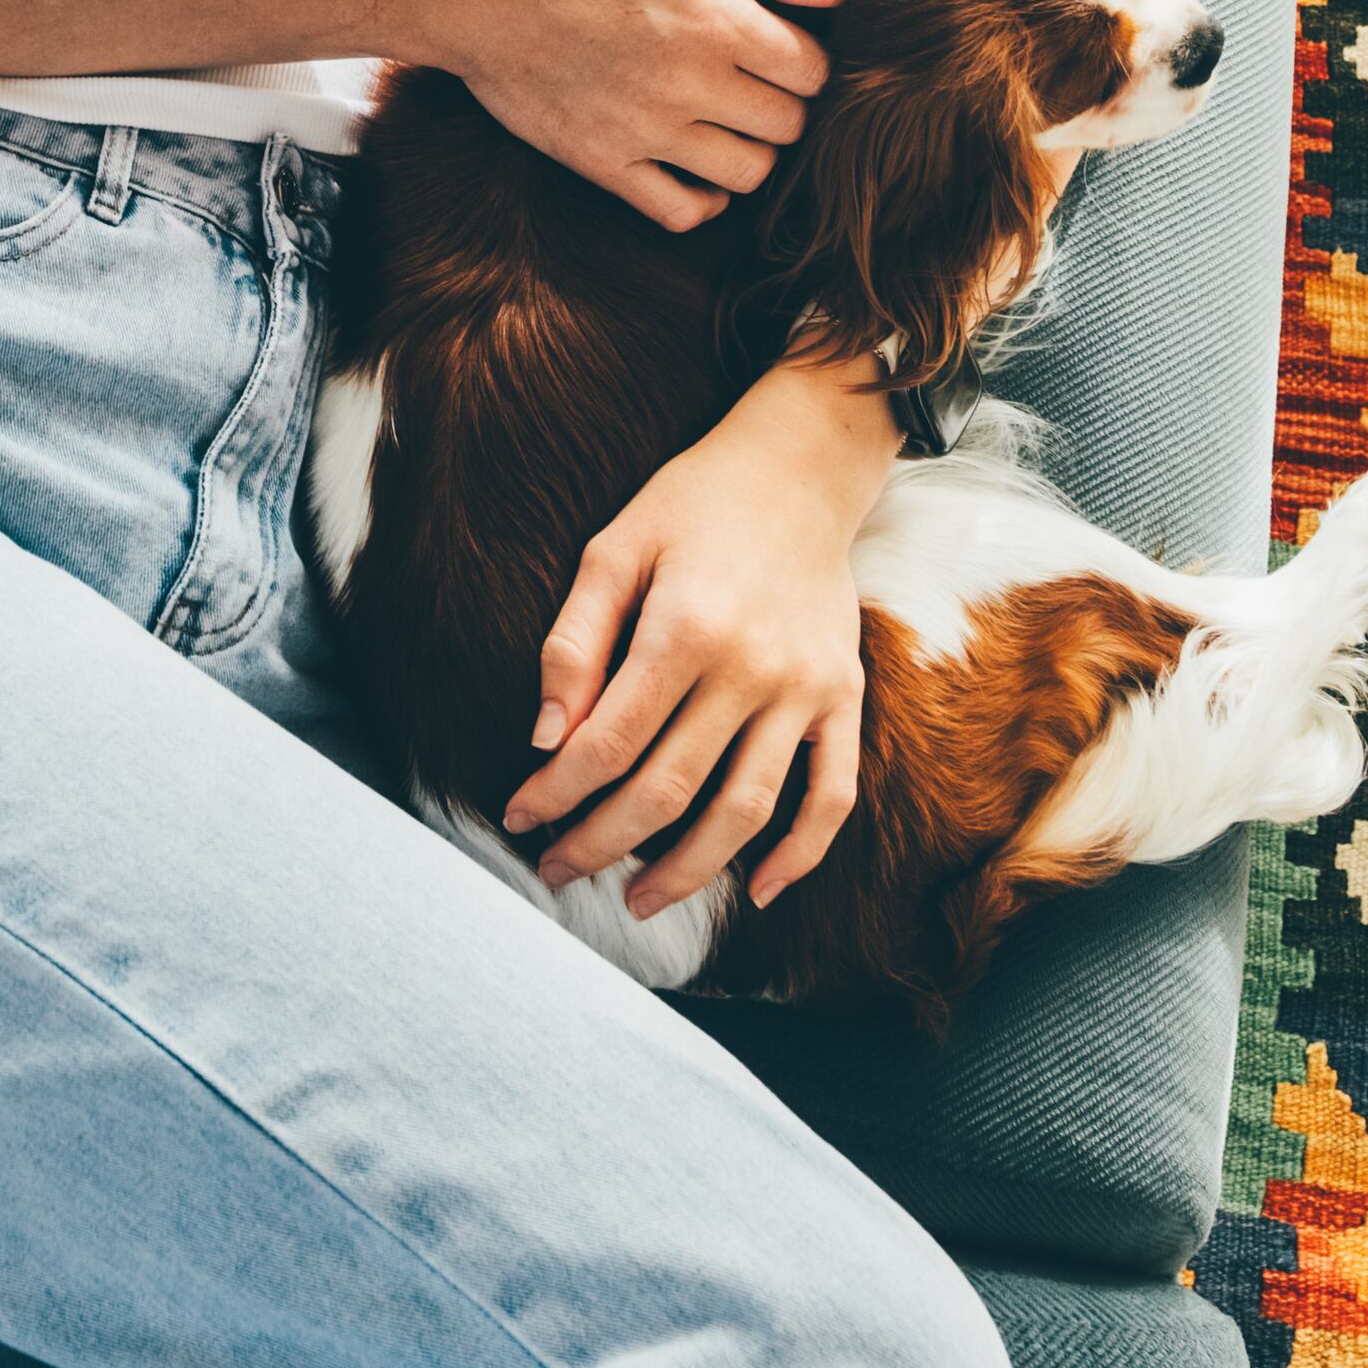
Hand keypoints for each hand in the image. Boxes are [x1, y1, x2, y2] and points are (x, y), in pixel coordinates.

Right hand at [430, 0, 842, 231]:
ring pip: (747, 176)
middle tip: (755, 79)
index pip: (811, 70)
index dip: (807, 57)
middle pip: (788, 126)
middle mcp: (691, 85)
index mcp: (716, 19)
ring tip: (726, 119)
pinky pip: (682, 212)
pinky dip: (702, 200)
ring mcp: (647, 132)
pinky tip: (692, 166)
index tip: (782, 42)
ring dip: (750, 151)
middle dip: (785, 104)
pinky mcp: (603, 164)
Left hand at [500, 365, 902, 913]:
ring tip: (637, 901)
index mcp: (685, 628)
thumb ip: (574, 643)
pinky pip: (833, 795)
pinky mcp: (845, 697)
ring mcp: (806, 689)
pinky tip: (760, 891)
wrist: (801, 467)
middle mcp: (751, 668)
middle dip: (601, 843)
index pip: (608, 742)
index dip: (558, 792)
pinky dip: (801, 854)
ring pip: (744, 811)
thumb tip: (547, 739)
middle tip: (556, 869)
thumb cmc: (692, 503)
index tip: (521, 817)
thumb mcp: (614, 550)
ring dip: (686, 871)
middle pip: (667, 789)